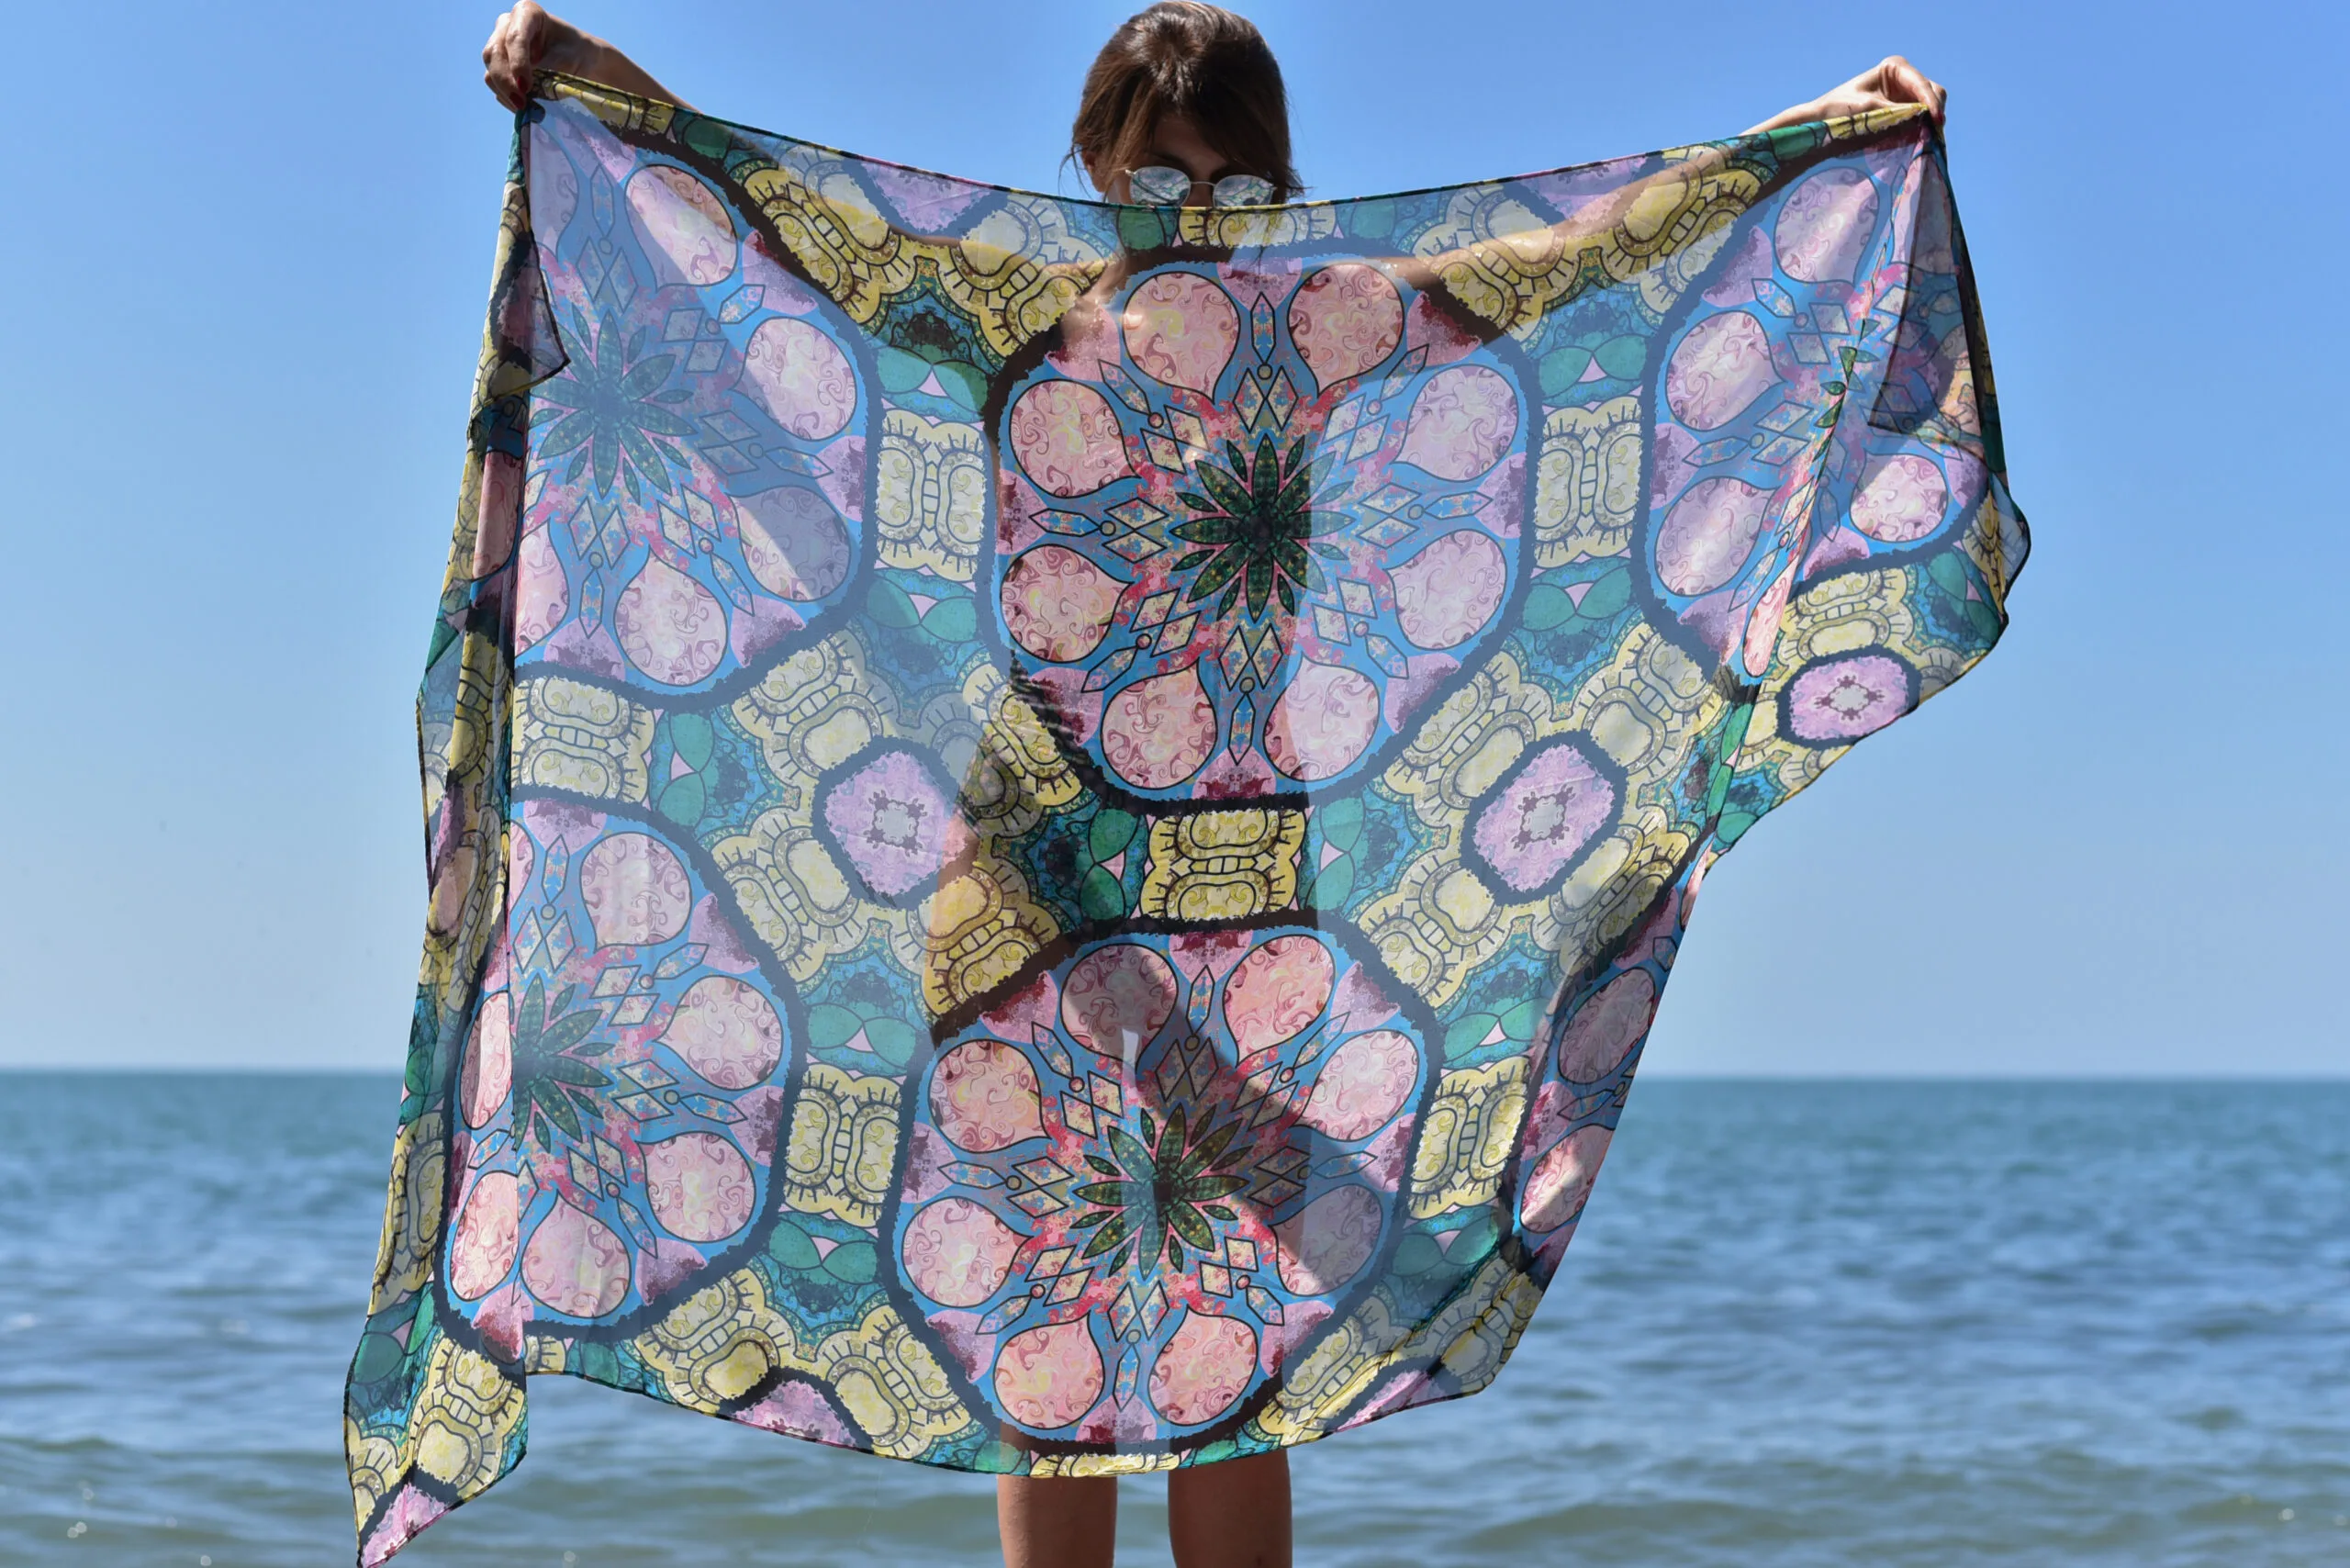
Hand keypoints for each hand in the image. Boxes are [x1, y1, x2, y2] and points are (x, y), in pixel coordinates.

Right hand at [482, 2, 592, 110]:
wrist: (584, 64)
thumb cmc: (579, 55)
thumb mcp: (567, 60)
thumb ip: (545, 70)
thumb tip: (525, 90)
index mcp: (527, 13)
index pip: (514, 37)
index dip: (517, 63)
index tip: (526, 86)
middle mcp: (507, 25)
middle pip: (494, 53)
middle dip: (506, 81)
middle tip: (522, 103)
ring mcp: (500, 46)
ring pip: (490, 70)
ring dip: (505, 93)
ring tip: (524, 109)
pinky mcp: (500, 67)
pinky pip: (495, 85)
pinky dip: (507, 98)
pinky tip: (524, 108)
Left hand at [1748, 55, 1947, 135]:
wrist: (1819, 125)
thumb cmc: (1837, 111)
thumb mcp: (1866, 111)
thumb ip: (1895, 113)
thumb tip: (1922, 119)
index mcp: (1895, 67)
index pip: (1921, 84)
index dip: (1931, 102)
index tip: (1935, 121)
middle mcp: (1904, 78)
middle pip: (1933, 92)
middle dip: (1934, 112)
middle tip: (1932, 134)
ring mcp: (1905, 95)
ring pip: (1931, 107)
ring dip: (1930, 122)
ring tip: (1926, 139)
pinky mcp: (1903, 112)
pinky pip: (1921, 120)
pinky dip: (1922, 129)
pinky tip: (1919, 141)